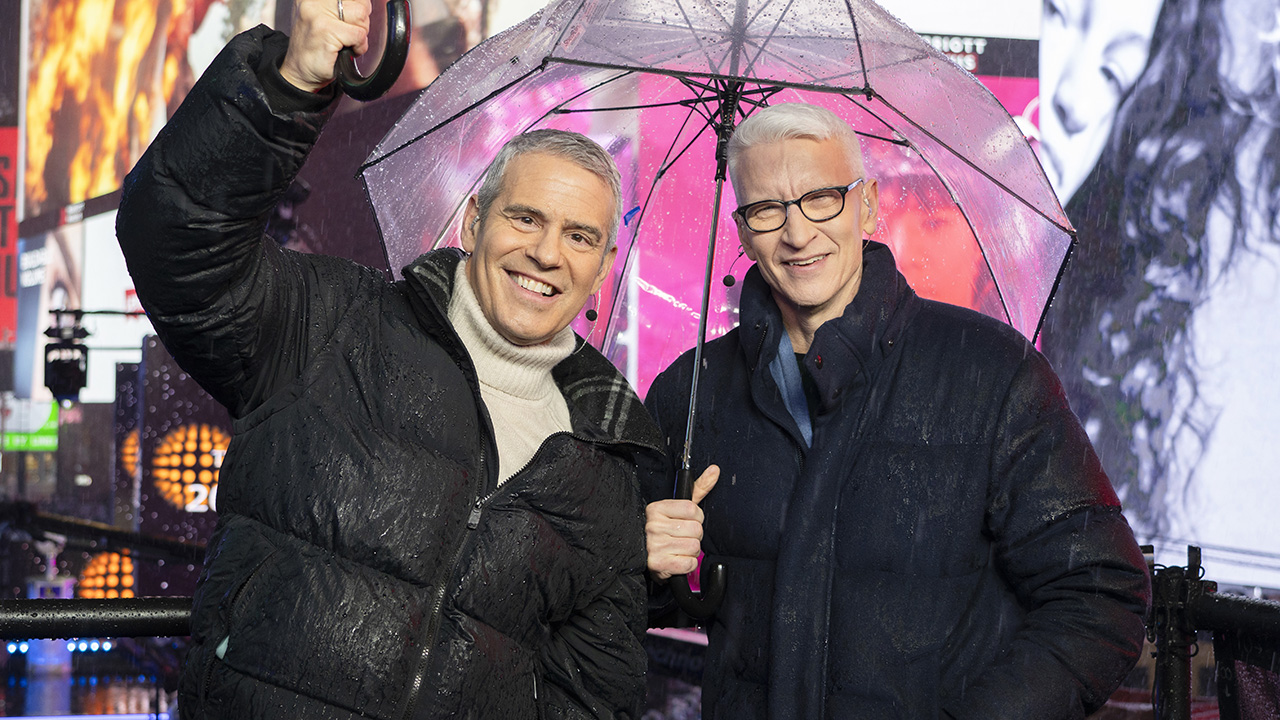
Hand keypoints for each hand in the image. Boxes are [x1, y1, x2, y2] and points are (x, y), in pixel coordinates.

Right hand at [279, 0, 372, 91]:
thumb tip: (364, 4)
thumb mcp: (324, 19)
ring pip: (361, 16)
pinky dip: (359, 47)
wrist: (299, 72)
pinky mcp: (326, 31)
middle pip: (360, 4)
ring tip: (346, 42)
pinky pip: (359, 34)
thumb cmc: (314, 49)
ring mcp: (319, 15)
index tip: (352, 21)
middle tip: (348, 36)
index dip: (359, 8)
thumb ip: (340, 8)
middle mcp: (313, 1)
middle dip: (361, 23)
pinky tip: (345, 51)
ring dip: (360, 34)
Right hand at [645, 465, 719, 581]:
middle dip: (695, 536)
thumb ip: (699, 488)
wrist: (647, 556)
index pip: (692, 509)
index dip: (696, 518)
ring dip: (691, 551)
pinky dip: (688, 564)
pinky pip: (689, 564)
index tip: (687, 521)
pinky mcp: (658, 564)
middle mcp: (653, 526)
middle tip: (682, 538)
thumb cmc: (667, 530)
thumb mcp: (679, 507)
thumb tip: (715, 469)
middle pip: (696, 530)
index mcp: (657, 509)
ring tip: (679, 549)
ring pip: (694, 547)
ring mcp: (654, 545)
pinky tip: (677, 560)